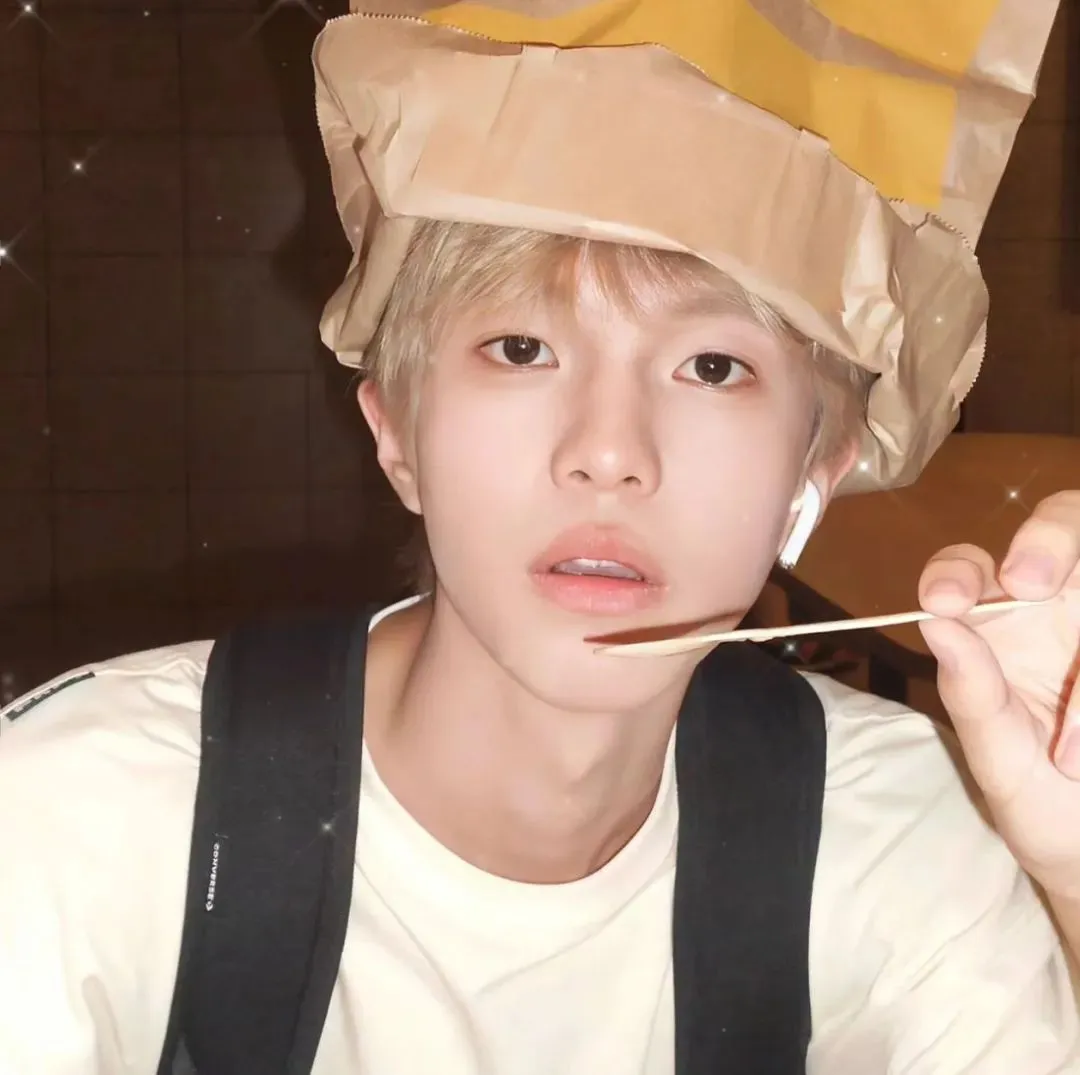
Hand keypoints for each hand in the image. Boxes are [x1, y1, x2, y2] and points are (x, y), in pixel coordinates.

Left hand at [918, 491, 1079, 900]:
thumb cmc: (1048, 809)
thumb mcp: (1003, 763)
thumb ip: (974, 695)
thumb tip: (936, 623)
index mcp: (999, 630)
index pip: (968, 570)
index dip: (956, 570)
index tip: (947, 601)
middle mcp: (1061, 609)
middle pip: (1064, 523)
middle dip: (1048, 540)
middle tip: (1029, 585)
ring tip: (1071, 753)